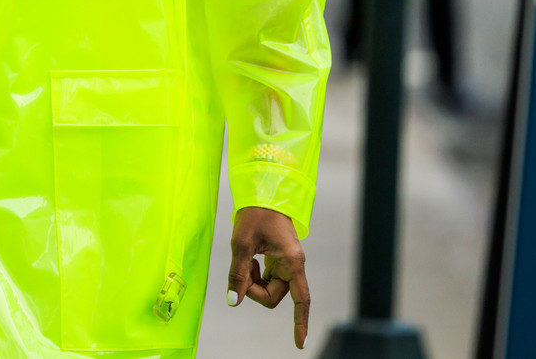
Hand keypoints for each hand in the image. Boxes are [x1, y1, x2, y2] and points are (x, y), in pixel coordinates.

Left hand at [227, 206, 309, 348]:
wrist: (261, 193)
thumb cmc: (255, 214)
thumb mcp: (241, 244)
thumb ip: (238, 274)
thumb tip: (234, 301)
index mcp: (292, 262)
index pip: (301, 301)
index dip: (299, 323)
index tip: (299, 343)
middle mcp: (293, 266)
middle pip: (275, 296)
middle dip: (254, 290)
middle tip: (241, 271)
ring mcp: (285, 264)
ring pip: (269, 288)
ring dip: (252, 281)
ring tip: (245, 261)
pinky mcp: (277, 260)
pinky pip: (266, 278)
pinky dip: (253, 274)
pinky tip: (249, 260)